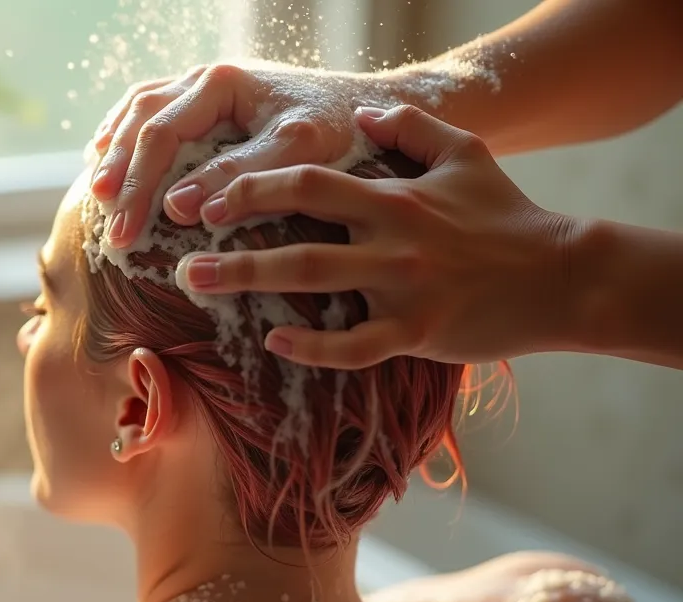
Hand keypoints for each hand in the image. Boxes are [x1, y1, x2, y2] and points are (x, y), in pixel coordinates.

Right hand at [90, 63, 360, 246]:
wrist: (367, 105)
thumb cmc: (339, 129)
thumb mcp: (297, 152)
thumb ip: (240, 176)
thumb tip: (180, 208)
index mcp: (221, 83)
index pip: (160, 134)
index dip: (137, 185)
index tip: (126, 233)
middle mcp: (204, 77)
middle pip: (140, 121)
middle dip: (119, 176)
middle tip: (108, 227)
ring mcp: (202, 84)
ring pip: (138, 109)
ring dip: (114, 150)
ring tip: (98, 193)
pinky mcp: (208, 99)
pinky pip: (150, 107)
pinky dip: (125, 131)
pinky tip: (108, 153)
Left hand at [176, 105, 579, 368]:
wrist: (563, 276)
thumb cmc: (508, 216)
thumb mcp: (467, 153)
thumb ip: (412, 127)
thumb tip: (364, 112)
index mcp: (394, 195)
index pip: (308, 181)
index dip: (252, 187)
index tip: (208, 201)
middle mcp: (391, 238)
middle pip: (297, 232)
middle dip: (231, 242)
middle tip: (181, 256)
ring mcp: (403, 286)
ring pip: (313, 283)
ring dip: (249, 283)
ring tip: (198, 286)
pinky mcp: (418, 333)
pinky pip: (355, 345)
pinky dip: (314, 347)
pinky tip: (276, 343)